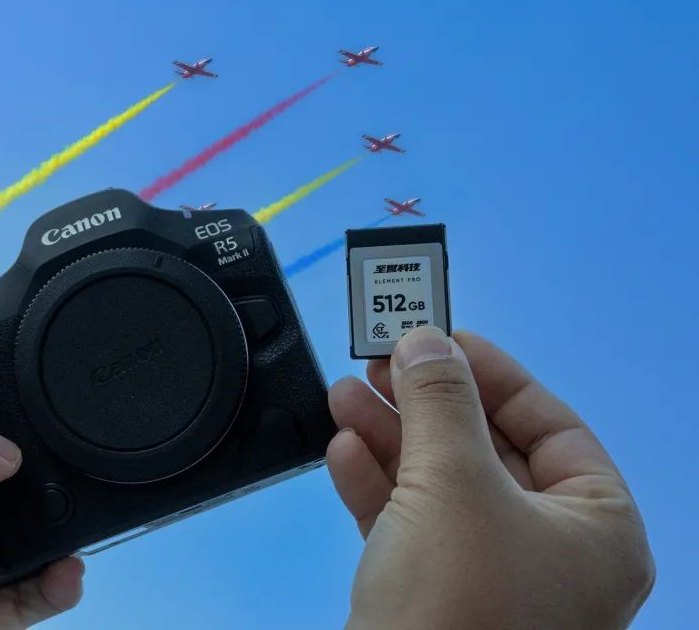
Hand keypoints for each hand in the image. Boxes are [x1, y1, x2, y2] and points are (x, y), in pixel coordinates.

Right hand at [326, 327, 653, 629]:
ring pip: (441, 485)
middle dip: (425, 403)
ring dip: (390, 437)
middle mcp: (552, 554)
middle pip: (487, 450)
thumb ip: (439, 401)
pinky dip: (377, 486)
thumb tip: (425, 341)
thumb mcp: (453, 480)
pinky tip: (344, 452)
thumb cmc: (461, 610)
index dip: (493, 373)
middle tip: (381, 363)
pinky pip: (411, 525)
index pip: (551, 422)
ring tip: (344, 395)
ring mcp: (494, 580)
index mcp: (596, 528)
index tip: (443, 337)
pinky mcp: (440, 601)